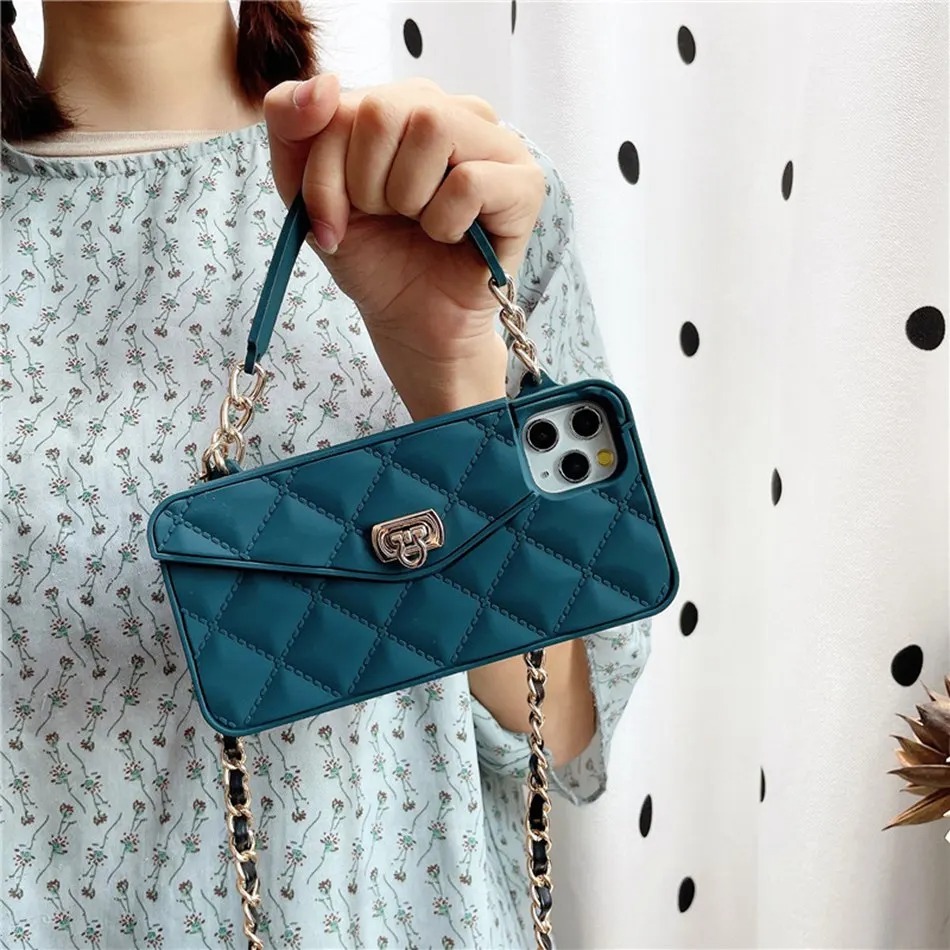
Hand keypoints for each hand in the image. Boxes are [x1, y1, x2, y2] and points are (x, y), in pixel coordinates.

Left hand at [263, 74, 545, 417]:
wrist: (414, 325)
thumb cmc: (374, 257)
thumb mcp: (308, 195)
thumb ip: (291, 128)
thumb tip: (324, 83)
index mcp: (403, 104)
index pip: (341, 104)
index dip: (324, 175)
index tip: (332, 224)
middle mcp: (453, 111)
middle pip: (383, 109)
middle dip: (366, 186)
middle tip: (387, 222)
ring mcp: (496, 143)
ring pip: (431, 127)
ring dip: (409, 199)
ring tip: (421, 226)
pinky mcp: (525, 184)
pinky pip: (469, 181)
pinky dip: (446, 224)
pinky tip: (454, 239)